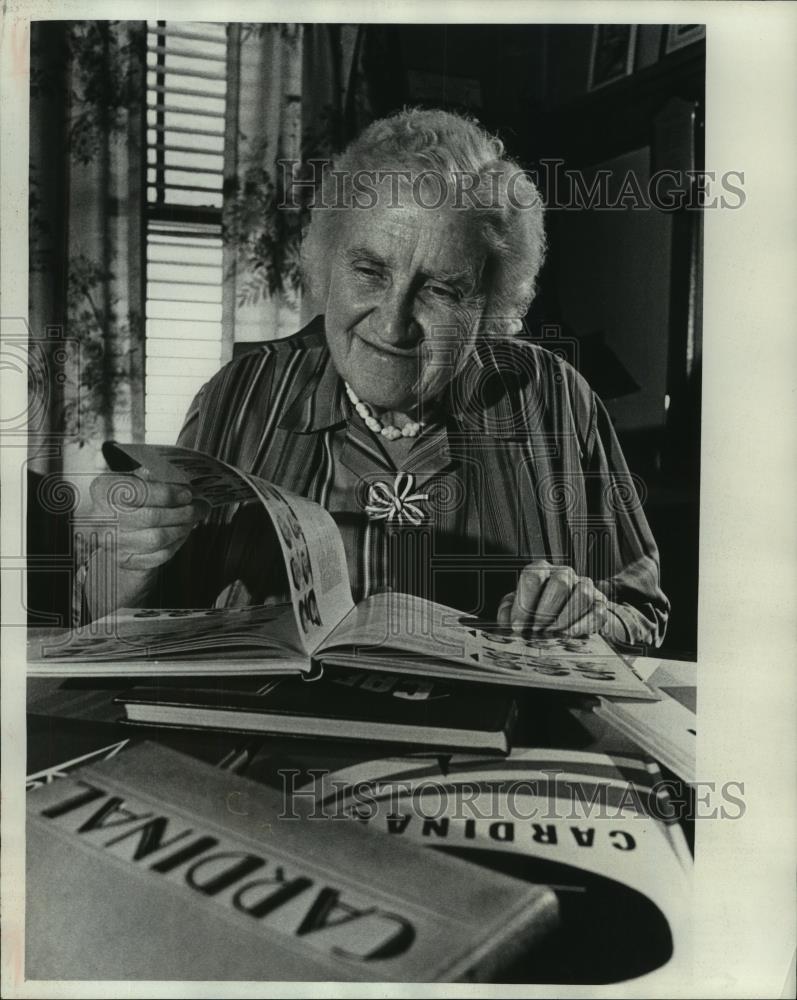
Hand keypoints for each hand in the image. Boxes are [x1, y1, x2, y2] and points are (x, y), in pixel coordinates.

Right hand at [87, 468, 204, 574]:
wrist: (115, 528)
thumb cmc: (130, 499)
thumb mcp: (137, 480)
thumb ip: (156, 476)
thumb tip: (184, 481)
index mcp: (103, 490)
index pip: (138, 492)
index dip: (167, 494)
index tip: (187, 494)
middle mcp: (101, 518)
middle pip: (151, 517)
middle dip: (182, 512)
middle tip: (200, 507)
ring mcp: (112, 542)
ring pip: (157, 539)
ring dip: (182, 528)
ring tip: (193, 519)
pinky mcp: (125, 560)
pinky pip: (159, 555)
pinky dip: (176, 544)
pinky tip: (182, 533)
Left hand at [497, 560, 608, 636]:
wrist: (564, 621)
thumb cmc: (535, 612)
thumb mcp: (517, 610)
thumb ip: (508, 613)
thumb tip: (507, 620)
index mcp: (541, 571)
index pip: (533, 575)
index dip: (524, 601)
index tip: (518, 625)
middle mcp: (564, 574)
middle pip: (561, 582)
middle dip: (546, 610)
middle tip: (536, 631)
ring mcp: (585, 587)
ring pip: (583, 594)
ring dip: (565, 617)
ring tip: (552, 634)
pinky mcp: (600, 604)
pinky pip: (598, 611)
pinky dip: (582, 626)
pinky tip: (567, 636)